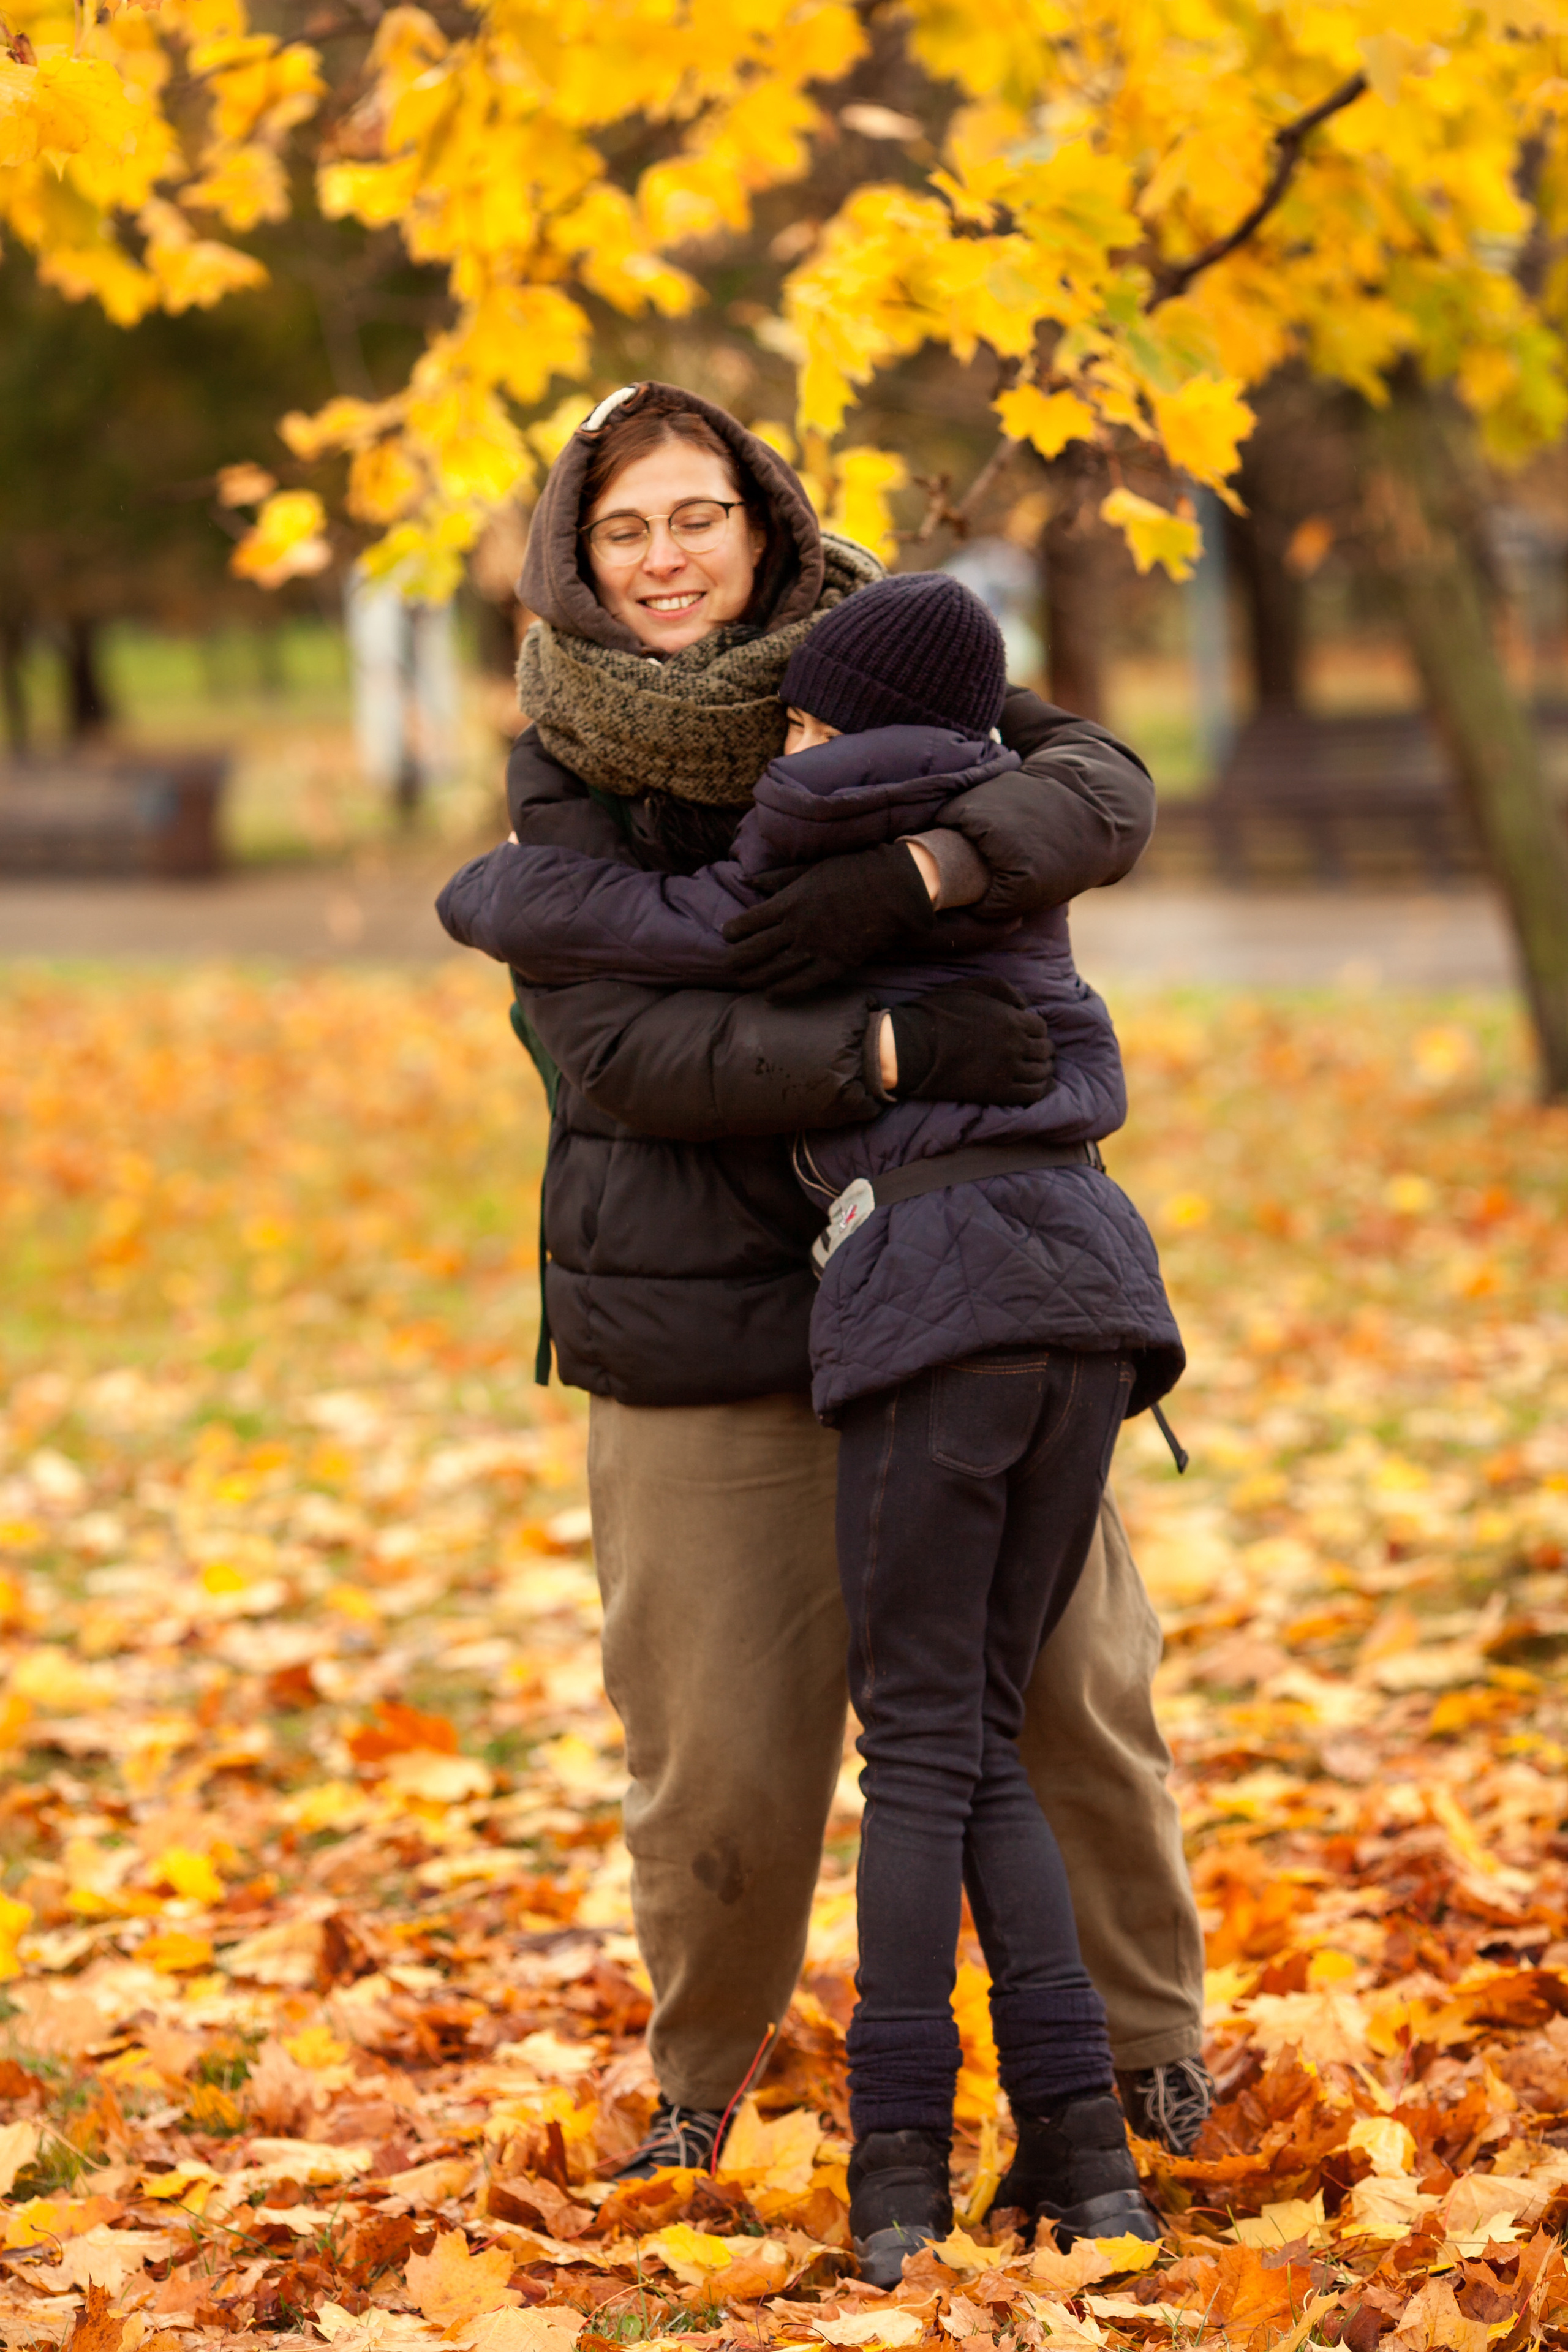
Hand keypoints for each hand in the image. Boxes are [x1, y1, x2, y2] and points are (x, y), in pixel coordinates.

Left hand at [722, 841, 936, 997]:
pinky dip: (783, 992)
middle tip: (728, 965)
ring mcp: (816, 948)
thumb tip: (748, 880)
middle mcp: (797, 928)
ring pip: (774, 970)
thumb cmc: (852, 872)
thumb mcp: (810, 868)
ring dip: (754, 978)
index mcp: (789, 901)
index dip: (732, 932)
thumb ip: (778, 878)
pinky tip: (770, 996)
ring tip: (743, 982)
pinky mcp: (835, 965)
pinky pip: (802, 984)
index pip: (748, 923)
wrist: (893, 890)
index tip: (728, 935)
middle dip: (735, 960)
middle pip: (754, 950)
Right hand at [887, 978, 1054, 1104]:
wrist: (912, 1047)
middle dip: (1042, 1050)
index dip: (1036, 1030)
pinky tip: (1035, 1087)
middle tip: (1036, 1053)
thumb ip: (1003, 990)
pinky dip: (1038, 1089)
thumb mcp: (970, 987)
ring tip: (1036, 1070)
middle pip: (1044, 1050)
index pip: (1040, 1027)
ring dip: (1042, 1069)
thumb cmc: (936, 1013)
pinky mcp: (997, 1092)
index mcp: (1010, 1018)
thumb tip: (1026, 1005)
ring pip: (1041, 1072)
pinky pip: (1031, 1094)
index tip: (1029, 1034)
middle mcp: (1015, 1044)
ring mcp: (1007, 1070)